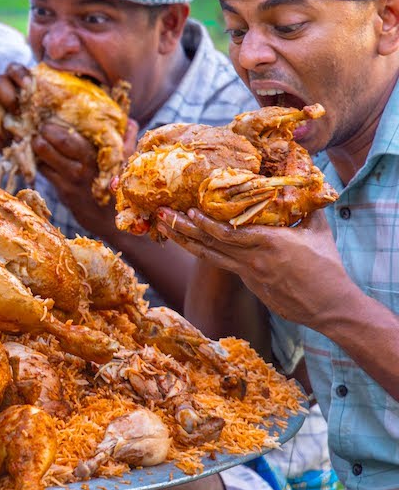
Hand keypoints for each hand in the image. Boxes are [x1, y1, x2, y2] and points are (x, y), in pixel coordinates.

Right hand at [0, 63, 31, 173]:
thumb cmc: (7, 129)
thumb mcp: (22, 118)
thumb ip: (32, 112)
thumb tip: (49, 119)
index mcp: (8, 85)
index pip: (13, 69)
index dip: (20, 74)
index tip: (29, 85)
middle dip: (9, 97)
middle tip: (17, 113)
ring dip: (2, 125)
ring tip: (10, 137)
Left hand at [31, 117, 138, 235]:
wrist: (113, 221)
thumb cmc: (120, 186)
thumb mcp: (127, 162)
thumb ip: (127, 139)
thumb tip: (127, 120)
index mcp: (101, 155)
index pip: (73, 135)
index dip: (58, 124)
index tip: (52, 115)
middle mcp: (85, 166)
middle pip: (59, 141)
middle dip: (45, 130)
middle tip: (41, 125)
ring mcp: (72, 180)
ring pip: (45, 156)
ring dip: (37, 145)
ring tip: (35, 137)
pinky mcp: (63, 191)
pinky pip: (44, 171)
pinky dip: (38, 161)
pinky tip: (38, 155)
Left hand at [154, 207, 349, 327]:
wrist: (330, 307)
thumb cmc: (327, 267)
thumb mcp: (318, 231)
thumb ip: (304, 207)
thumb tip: (299, 182)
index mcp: (270, 244)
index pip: (229, 234)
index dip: (206, 223)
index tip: (189, 210)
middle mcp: (253, 260)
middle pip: (210, 243)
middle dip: (182, 228)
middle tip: (159, 213)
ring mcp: (248, 274)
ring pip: (208, 256)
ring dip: (183, 240)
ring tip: (162, 227)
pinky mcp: (248, 283)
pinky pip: (220, 263)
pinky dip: (202, 251)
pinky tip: (188, 242)